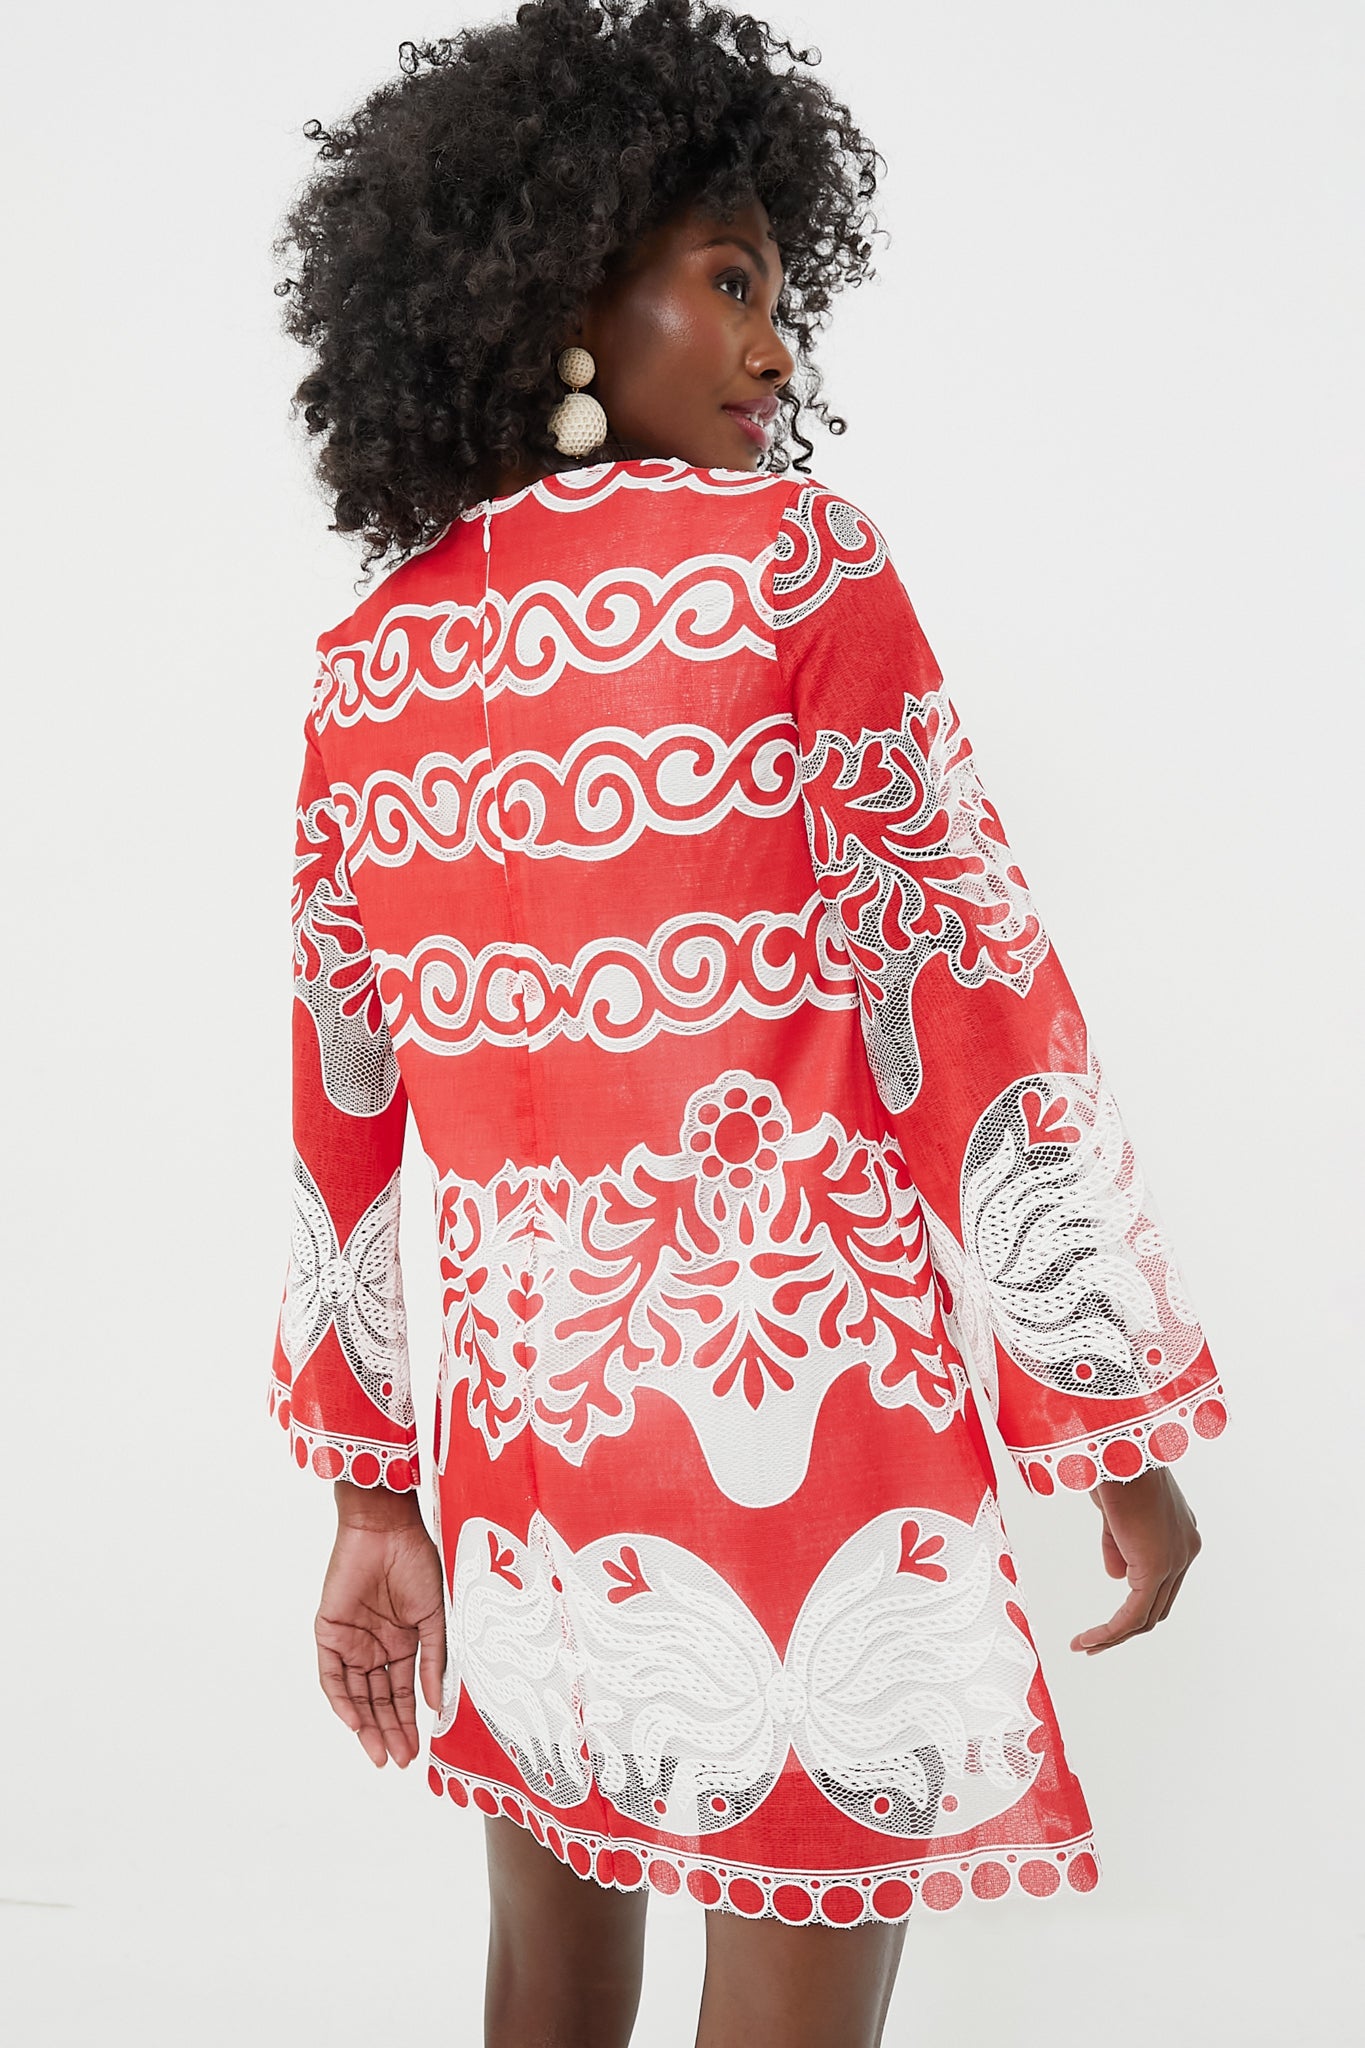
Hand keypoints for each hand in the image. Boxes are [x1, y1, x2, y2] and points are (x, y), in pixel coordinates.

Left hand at [314, 1483, 446, 1766]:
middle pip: (377, 1700)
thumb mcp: (434, 1617)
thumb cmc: (417, 1561)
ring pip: (355, 1694)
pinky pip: (332, 1675)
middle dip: (388, 1732)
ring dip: (366, 1725)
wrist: (387, 1529)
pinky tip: (355, 1722)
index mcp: (402, 1643)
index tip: (417, 1750)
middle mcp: (375, 1647)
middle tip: (399, 1760)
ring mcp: (351, 1641)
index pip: (401, 1693)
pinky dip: (342, 1700)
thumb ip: (433, 1660)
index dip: (408, 1723)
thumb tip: (436, 1703)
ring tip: (379, 1753)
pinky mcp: (330, 1632)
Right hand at [1069, 1466, 1201, 1654]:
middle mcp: (1186, 1548)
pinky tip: (1088, 1639)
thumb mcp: (1115, 1511)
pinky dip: (1110, 1631)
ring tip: (1086, 1645)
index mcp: (1180, 1531)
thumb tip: (1117, 1578)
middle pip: (1159, 1603)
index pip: (1161, 1580)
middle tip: (1096, 1640)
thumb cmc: (1112, 1465)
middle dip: (1126, 1625)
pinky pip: (1133, 1613)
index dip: (1133, 1599)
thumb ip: (1118, 1545)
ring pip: (1147, 1614)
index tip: (1108, 1612)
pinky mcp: (1157, 1568)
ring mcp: (1176, 1560)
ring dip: (1115, 1634)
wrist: (1118, 1448)